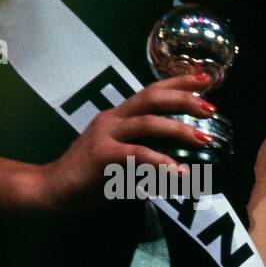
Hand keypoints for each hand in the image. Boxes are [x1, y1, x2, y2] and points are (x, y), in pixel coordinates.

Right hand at [38, 73, 219, 209]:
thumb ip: (148, 155)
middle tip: (211, 108)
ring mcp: (105, 134)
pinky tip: (178, 173)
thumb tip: (182, 165)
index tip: (205, 78)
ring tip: (203, 139)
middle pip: (151, 98)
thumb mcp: (125, 160)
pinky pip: (136, 154)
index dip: (178, 83)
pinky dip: (160, 162)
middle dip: (183, 99)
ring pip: (147, 123)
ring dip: (178, 129)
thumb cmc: (92, 175)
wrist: (53, 188)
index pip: (151, 91)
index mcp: (120, 116)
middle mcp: (113, 118)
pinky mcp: (101, 155)